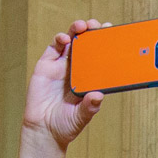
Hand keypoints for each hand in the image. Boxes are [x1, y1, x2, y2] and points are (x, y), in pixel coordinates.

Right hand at [24, 20, 108, 149]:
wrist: (43, 131)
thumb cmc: (65, 124)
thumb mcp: (81, 117)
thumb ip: (89, 107)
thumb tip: (98, 96)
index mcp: (90, 78)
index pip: (101, 57)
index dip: (107, 44)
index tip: (114, 34)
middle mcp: (77, 69)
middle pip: (87, 44)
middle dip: (93, 32)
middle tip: (98, 26)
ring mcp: (61, 66)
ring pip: (71, 41)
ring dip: (77, 30)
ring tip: (83, 26)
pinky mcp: (46, 66)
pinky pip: (54, 48)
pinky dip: (59, 40)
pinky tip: (65, 39)